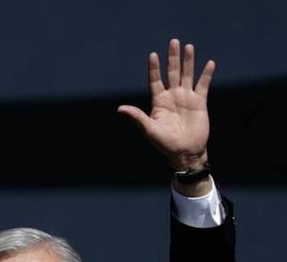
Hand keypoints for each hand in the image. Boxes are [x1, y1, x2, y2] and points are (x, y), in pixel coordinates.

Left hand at [118, 39, 213, 171]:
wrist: (185, 152)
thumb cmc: (165, 143)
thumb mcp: (149, 130)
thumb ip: (137, 117)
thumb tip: (120, 108)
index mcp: (159, 102)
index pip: (155, 80)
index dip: (154, 68)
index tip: (153, 55)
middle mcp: (172, 97)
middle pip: (172, 72)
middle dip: (173, 58)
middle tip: (174, 41)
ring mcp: (186, 98)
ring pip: (187, 75)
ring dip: (188, 61)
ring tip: (188, 46)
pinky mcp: (199, 102)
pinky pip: (203, 85)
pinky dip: (206, 74)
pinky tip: (209, 63)